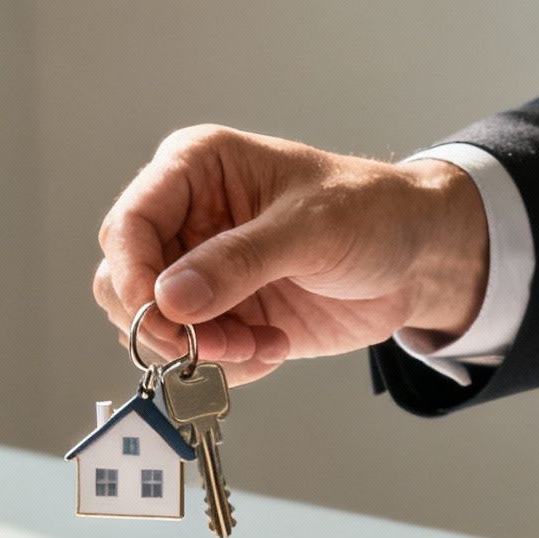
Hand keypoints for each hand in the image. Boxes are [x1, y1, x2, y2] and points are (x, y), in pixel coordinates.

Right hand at [94, 124, 488, 384]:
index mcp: (194, 170)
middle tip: (217, 345)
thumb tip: (171, 299)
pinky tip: (272, 347)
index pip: (129, 225)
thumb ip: (239, 262)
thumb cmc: (370, 212)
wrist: (415, 259)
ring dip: (201, 351)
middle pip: (123, 282)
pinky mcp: (221, 315)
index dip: (133, 276)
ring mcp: (199, 272)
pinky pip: (192, 355)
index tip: (163, 318)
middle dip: (165, 324)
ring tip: (259, 345)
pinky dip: (227, 366)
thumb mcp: (310, 228)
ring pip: (153, 327)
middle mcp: (185, 220)